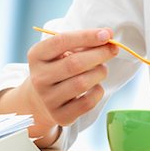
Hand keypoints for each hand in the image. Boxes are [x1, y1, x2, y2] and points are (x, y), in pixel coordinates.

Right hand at [25, 28, 117, 143]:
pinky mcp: (60, 116)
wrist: (41, 100)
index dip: (86, 36)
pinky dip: (98, 91)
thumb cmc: (58, 69)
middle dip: (99, 54)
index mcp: (36, 56)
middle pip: (74, 64)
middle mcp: (39, 78)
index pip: (61, 41)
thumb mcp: (61, 53)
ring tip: (102, 69)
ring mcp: (48, 100)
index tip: (107, 34)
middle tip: (112, 49)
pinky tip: (96, 86)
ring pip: (82, 83)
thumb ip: (82, 44)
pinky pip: (87, 102)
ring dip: (100, 72)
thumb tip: (108, 37)